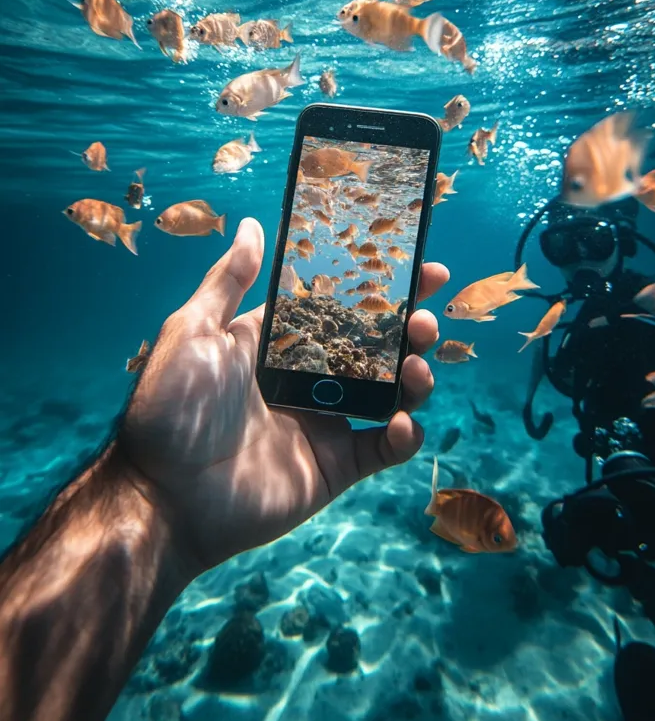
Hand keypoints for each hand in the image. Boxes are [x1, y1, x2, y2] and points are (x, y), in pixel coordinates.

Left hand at [118, 218, 448, 578]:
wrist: (163, 496)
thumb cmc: (171, 408)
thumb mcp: (193, 330)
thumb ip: (227, 279)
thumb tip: (251, 224)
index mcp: (281, 343)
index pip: (342, 306)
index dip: (382, 287)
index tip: (422, 267)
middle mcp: (309, 378)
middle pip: (376, 346)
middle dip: (410, 328)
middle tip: (425, 318)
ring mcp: (325, 423)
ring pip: (390, 393)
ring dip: (414, 376)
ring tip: (416, 365)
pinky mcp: (334, 467)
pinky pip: (382, 448)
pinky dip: (404, 435)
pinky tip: (403, 421)